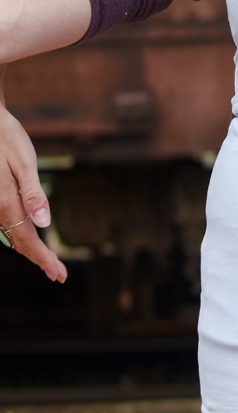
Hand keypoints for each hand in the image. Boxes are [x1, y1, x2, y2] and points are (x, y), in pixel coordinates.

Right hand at [0, 102, 66, 281]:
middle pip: (19, 240)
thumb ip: (33, 193)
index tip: (58, 274)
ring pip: (11, 233)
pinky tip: (31, 237)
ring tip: (47, 262)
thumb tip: (44, 223)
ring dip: (30, 248)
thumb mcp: (24, 162)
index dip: (43, 259)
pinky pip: (6, 221)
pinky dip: (20, 234)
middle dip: (39, 258)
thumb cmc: (6, 138)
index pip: (27, 239)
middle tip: (58, 274)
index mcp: (4, 201)